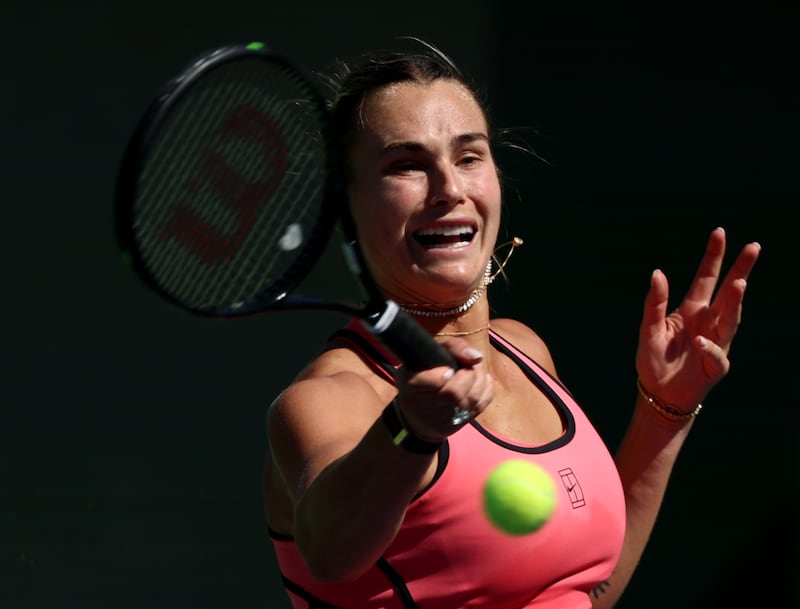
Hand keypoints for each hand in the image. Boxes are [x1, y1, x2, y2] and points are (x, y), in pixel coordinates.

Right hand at [394, 338, 494, 441]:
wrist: (419, 410)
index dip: (442, 374)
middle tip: (465, 365)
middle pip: (455, 392)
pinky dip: (485, 388)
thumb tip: (476, 357)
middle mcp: (425, 407)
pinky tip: (476, 382)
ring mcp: (443, 419)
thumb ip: (452, 347)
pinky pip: (482, 404)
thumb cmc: (426, 372)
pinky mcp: (459, 424)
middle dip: (467, 373)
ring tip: (472, 370)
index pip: (431, 383)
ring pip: (472, 398)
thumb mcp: (430, 353)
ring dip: (478, 378)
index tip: (447, 369)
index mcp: (411, 386)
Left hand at [635, 227, 760, 410]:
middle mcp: (708, 321)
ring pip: (731, 318)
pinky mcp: (716, 365)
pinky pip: (715, 353)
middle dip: (741, 269)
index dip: (713, 256)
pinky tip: (699, 341)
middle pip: (728, 292)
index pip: (706, 277)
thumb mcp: (648, 328)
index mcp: (691, 309)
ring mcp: (715, 342)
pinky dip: (708, 347)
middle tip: (754, 246)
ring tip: (739, 283)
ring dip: (735, 301)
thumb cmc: (654, 360)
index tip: (720, 232)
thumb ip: (654, 303)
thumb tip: (657, 273)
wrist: (658, 394)